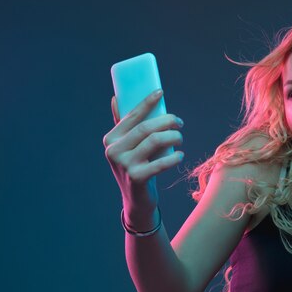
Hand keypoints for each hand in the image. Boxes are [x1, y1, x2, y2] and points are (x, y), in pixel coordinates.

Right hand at [102, 89, 183, 222]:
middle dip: (167, 121)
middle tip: (179, 122)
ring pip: (154, 141)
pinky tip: (181, 155)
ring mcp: (124, 165)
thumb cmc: (136, 166)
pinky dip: (174, 157)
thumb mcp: (127, 146)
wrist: (136, 200)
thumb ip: (123, 125)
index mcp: (111, 139)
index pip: (131, 115)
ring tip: (180, 138)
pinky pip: (160, 163)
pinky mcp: (137, 178)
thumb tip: (115, 97)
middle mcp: (114, 150)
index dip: (146, 102)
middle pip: (145, 128)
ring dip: (173, 137)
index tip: (160, 92)